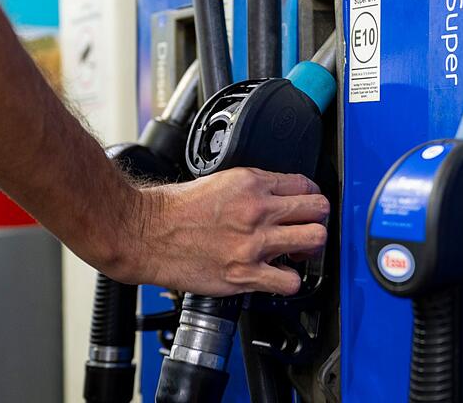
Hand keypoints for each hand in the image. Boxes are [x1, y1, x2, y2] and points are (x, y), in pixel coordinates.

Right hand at [108, 167, 328, 296]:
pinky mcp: (244, 273)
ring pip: (314, 240)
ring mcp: (253, 243)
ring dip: (310, 248)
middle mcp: (257, 210)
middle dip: (317, 219)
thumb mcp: (219, 180)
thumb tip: (275, 195)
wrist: (144, 232)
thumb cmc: (173, 209)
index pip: (305, 185)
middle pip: (318, 210)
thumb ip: (252, 187)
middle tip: (307, 227)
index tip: (305, 206)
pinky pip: (289, 282)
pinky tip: (278, 276)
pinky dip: (289, 281)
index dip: (310, 197)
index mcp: (251, 183)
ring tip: (297, 251)